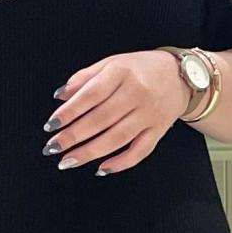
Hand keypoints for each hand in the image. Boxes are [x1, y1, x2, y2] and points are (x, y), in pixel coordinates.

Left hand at [42, 49, 190, 174]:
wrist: (180, 75)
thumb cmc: (140, 69)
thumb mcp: (112, 63)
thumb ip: (85, 77)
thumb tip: (61, 97)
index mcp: (122, 72)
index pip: (91, 94)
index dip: (69, 112)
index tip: (51, 125)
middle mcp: (137, 93)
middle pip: (101, 119)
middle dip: (73, 136)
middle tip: (52, 148)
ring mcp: (149, 114)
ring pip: (117, 138)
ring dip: (90, 152)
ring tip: (67, 161)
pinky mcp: (159, 131)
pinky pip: (140, 151)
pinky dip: (121, 163)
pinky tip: (101, 169)